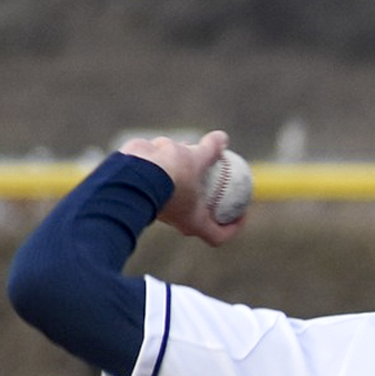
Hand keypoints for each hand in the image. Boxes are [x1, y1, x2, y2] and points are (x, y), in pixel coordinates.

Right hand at [118, 130, 243, 245]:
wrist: (132, 172)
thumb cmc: (170, 174)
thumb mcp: (197, 158)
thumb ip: (211, 150)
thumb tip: (223, 138)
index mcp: (193, 222)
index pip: (218, 236)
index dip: (233, 228)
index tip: (242, 211)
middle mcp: (177, 217)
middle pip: (200, 213)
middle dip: (211, 196)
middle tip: (222, 178)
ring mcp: (162, 204)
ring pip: (180, 189)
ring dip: (188, 171)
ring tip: (192, 150)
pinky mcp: (148, 189)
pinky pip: (162, 177)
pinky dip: (167, 163)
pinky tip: (168, 145)